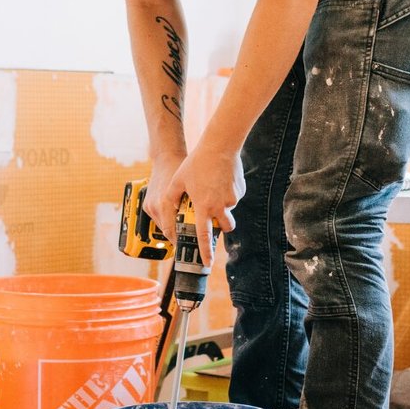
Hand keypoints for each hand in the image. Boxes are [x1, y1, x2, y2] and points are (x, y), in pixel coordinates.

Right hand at [144, 151, 186, 242]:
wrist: (166, 157)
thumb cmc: (180, 171)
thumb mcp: (190, 189)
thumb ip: (194, 207)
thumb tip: (205, 224)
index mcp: (164, 204)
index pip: (171, 232)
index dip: (181, 241)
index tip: (191, 247)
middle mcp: (154, 206)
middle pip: (166, 231)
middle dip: (178, 237)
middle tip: (191, 242)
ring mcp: (149, 206)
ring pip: (162, 226)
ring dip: (173, 229)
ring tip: (185, 233)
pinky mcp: (147, 204)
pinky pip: (158, 219)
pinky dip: (168, 221)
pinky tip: (177, 220)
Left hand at [162, 144, 245, 263]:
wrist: (221, 146)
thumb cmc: (197, 163)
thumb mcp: (177, 181)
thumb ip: (170, 202)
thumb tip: (168, 218)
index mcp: (204, 206)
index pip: (204, 235)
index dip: (205, 251)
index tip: (207, 263)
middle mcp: (220, 206)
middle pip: (224, 227)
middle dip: (219, 227)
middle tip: (211, 216)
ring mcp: (233, 199)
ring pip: (228, 211)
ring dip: (221, 208)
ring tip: (212, 190)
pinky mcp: (240, 191)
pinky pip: (233, 199)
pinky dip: (226, 194)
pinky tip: (219, 181)